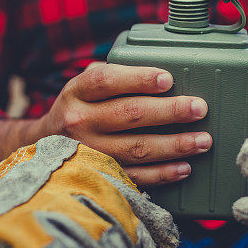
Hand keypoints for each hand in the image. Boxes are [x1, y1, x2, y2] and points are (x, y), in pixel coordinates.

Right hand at [37, 63, 211, 186]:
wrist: (45, 146)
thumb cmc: (80, 108)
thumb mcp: (85, 86)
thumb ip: (114, 76)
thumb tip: (165, 70)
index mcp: (77, 92)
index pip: (107, 81)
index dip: (139, 79)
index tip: (168, 78)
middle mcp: (79, 121)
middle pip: (129, 114)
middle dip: (170, 111)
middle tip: (199, 108)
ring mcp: (89, 152)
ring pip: (137, 148)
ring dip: (174, 145)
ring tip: (202, 140)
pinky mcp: (99, 175)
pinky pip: (135, 176)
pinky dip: (162, 174)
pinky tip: (184, 167)